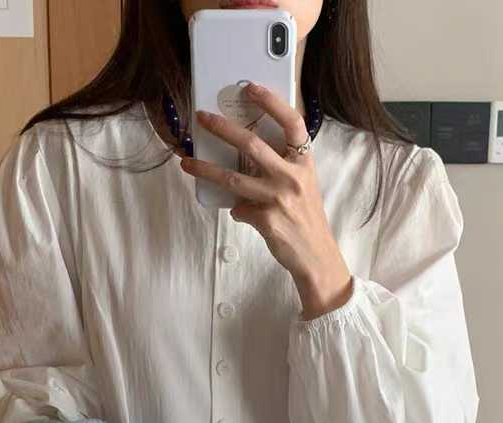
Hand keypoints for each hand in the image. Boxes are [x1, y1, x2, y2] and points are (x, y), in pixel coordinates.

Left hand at [179, 82, 353, 321]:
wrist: (315, 255)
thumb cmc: (306, 218)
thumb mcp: (302, 185)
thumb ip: (281, 167)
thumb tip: (245, 155)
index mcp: (304, 163)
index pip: (291, 123)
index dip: (271, 102)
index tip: (250, 88)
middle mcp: (292, 177)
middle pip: (252, 144)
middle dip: (222, 128)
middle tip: (202, 118)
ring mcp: (279, 198)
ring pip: (233, 178)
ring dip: (206, 169)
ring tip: (187, 162)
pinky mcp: (267, 220)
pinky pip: (239, 209)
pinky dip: (236, 210)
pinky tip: (240, 213)